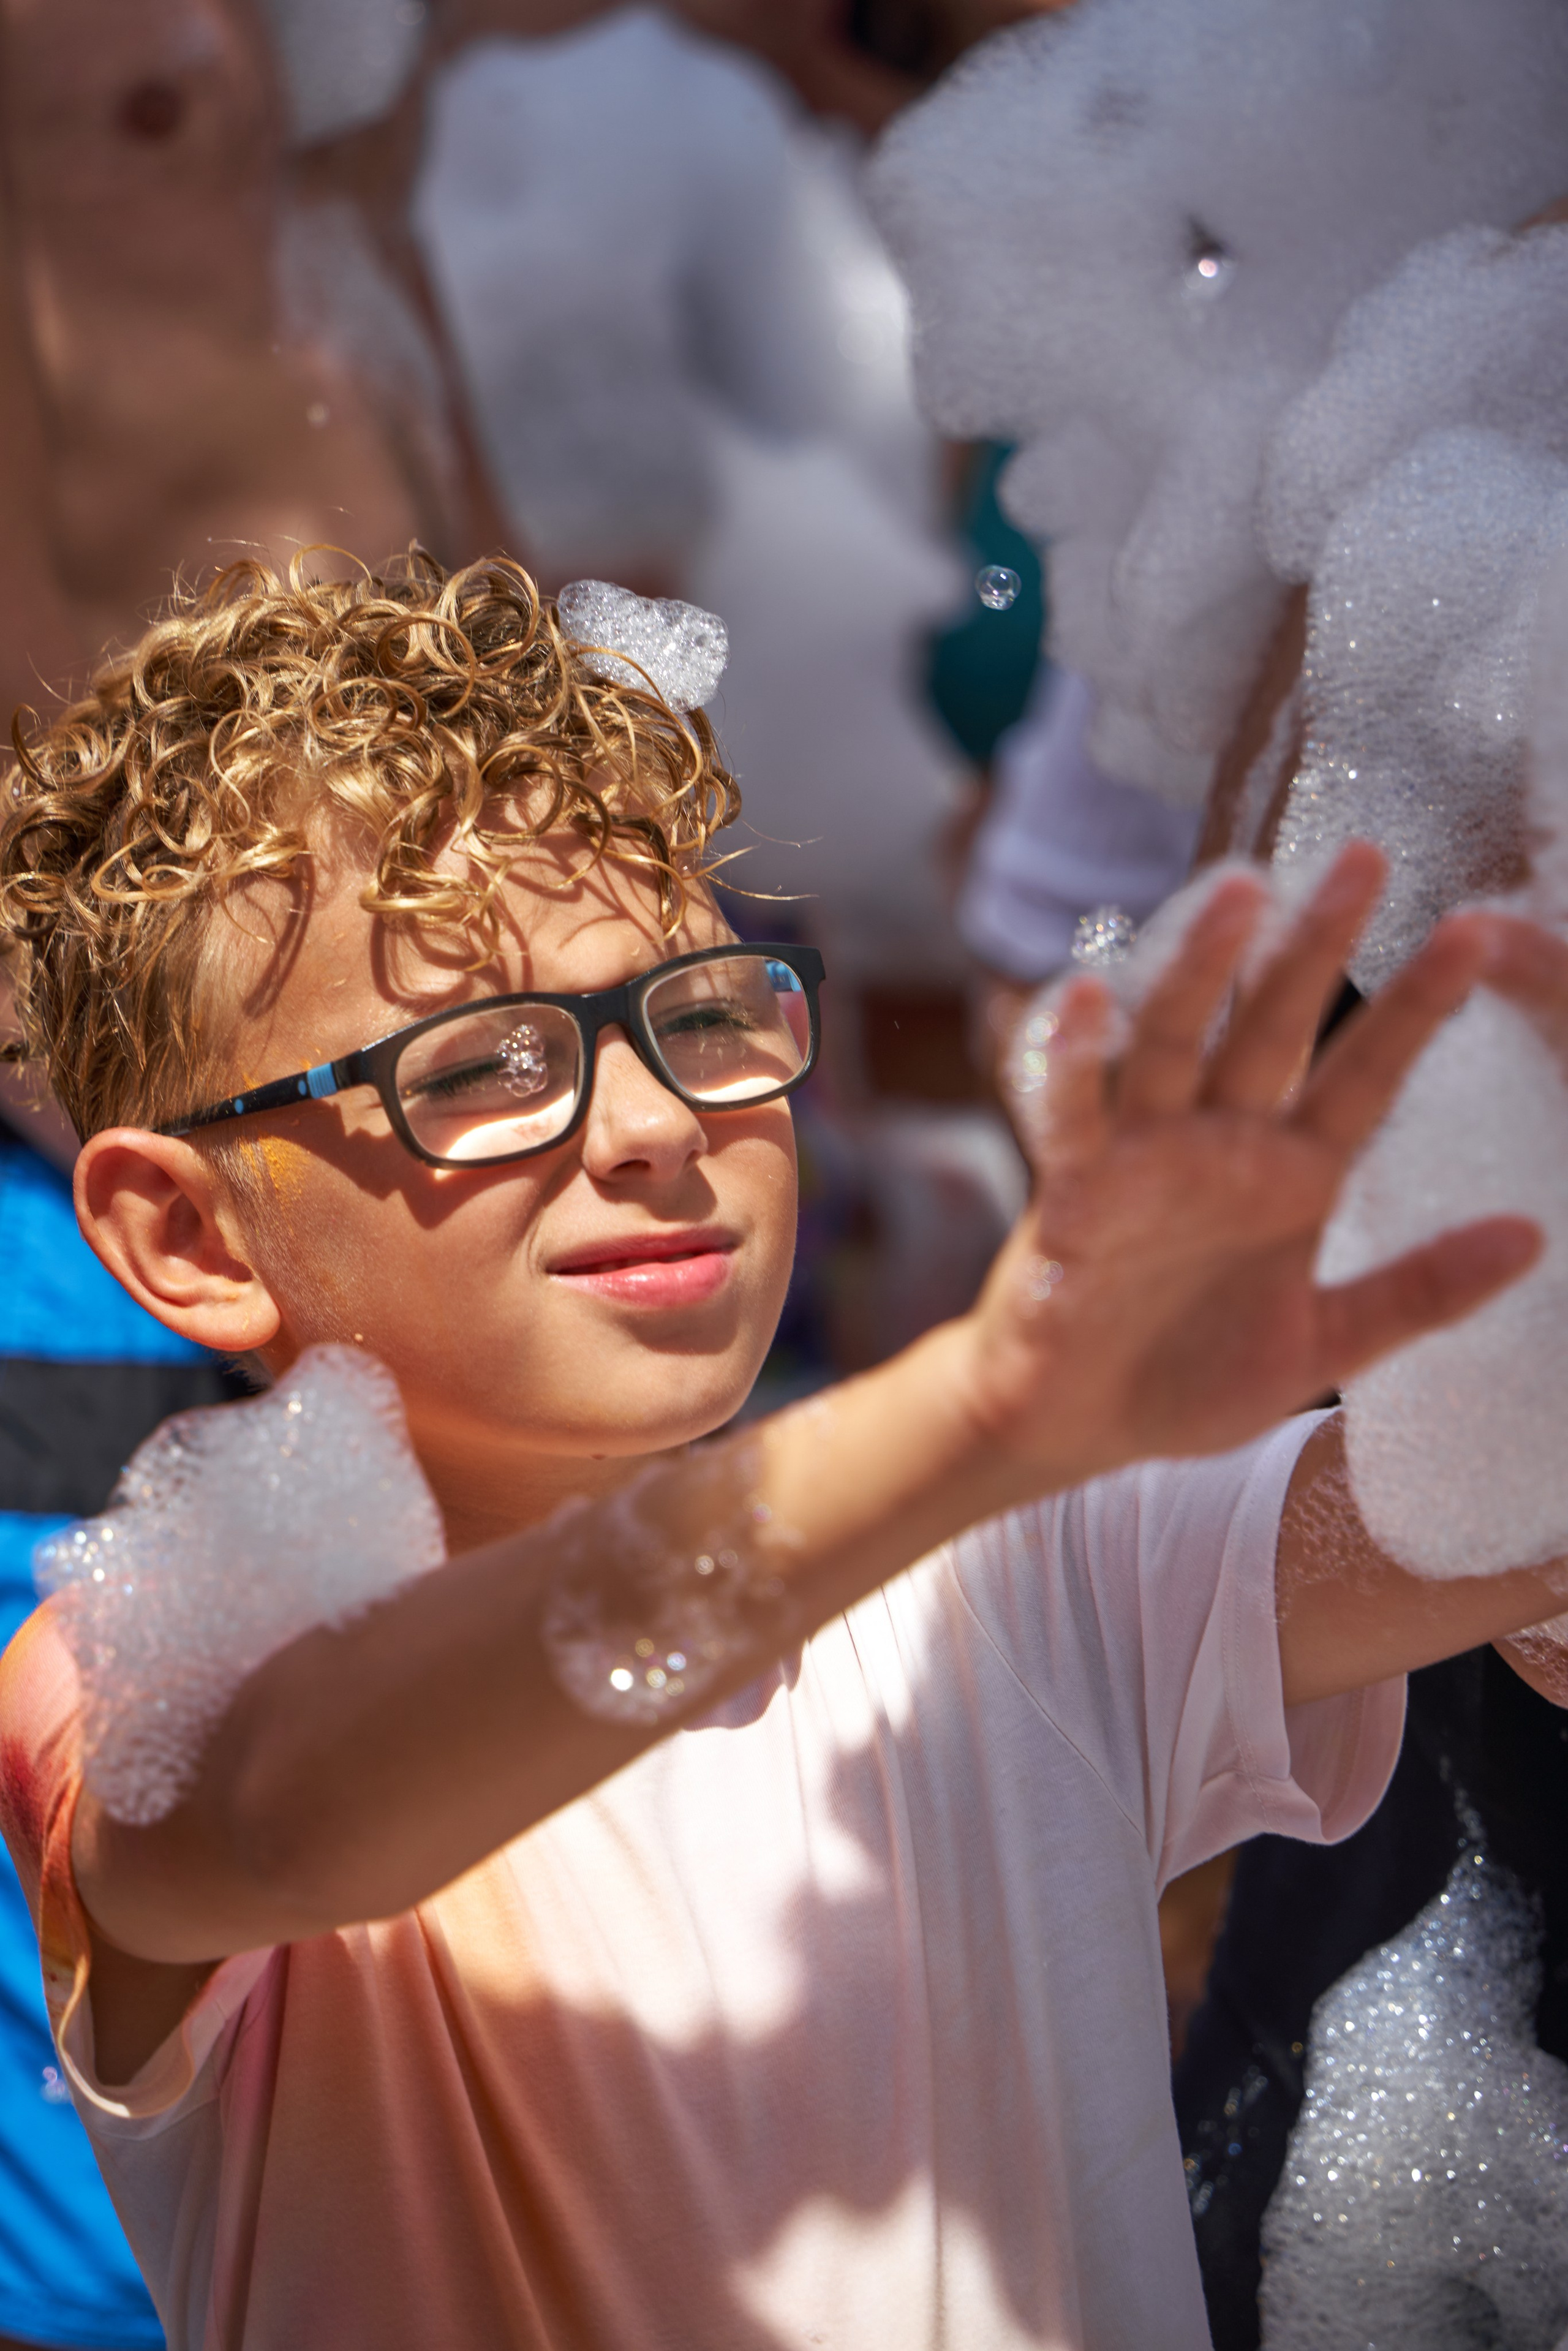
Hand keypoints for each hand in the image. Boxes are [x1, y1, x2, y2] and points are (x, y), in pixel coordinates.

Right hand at [959, 842, 1542, 1478]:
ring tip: (1239, 888)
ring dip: (1203, 967)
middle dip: (1315, 944)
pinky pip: (1072, 1115)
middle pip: (1275, 1027)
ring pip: (1178, 1044)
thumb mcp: (1326, 1345)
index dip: (1418, 1006)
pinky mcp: (1072, 1192)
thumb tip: (1534, 1236)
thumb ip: (1418, 1291)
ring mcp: (1144, 1160)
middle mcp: (1221, 1146)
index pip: (1367, 1075)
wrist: (1077, 1430)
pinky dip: (1073, 1059)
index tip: (1478, 932)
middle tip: (1364, 857)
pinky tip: (1084, 993)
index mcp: (1292, 1176)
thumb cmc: (1190, 1379)